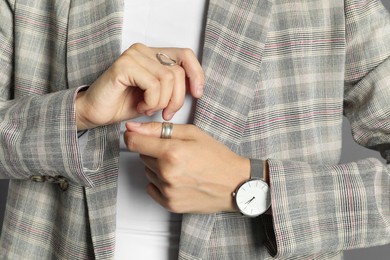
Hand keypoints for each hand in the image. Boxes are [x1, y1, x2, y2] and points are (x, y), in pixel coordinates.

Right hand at [76, 43, 203, 129]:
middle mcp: (143, 50)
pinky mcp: (124, 65)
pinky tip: (141, 106)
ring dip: (161, 102)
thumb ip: (174, 87)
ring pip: (167, 79)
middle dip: (176, 99)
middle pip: (178, 72)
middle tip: (165, 113)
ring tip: (148, 108)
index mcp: (153, 54)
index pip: (185, 55)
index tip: (198, 94)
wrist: (96, 112)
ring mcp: (133, 56)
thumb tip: (196, 88)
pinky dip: (151, 101)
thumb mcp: (157, 96)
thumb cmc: (125, 104)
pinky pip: (153, 84)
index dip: (196, 74)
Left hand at [123, 121, 250, 213]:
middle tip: (176, 152)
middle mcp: (167, 174)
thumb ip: (159, 129)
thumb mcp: (192, 133)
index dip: (134, 136)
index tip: (138, 136)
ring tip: (181, 166)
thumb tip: (132, 128)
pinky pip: (152, 188)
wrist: (235, 183)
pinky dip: (160, 183)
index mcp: (172, 153)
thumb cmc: (217, 157)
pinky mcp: (170, 204)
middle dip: (154, 151)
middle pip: (142, 156)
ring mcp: (168, 191)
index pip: (133, 142)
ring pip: (148, 172)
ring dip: (158, 167)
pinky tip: (178, 179)